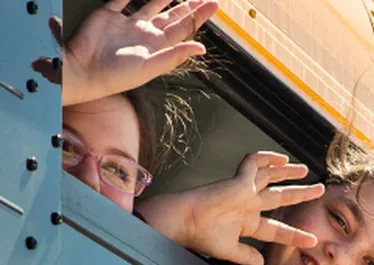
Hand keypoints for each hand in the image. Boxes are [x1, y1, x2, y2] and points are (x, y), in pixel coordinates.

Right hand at [36, 1, 219, 106]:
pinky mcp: (108, 15)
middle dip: (188, 7)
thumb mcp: (151, 67)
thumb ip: (175, 55)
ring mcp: (127, 24)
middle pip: (172, 16)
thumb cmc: (118, 75)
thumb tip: (201, 48)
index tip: (213, 4)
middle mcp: (145, 34)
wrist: (85, 71)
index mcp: (157, 46)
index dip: (198, 16)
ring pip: (151, 6)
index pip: (183, 28)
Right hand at [137, 151, 323, 264]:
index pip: (278, 229)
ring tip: (306, 170)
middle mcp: (248, 205)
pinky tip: (281, 158)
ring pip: (271, 177)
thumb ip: (247, 256)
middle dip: (301, 193)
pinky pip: (253, 163)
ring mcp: (243, 192)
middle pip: (281, 197)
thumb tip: (261, 263)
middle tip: (320, 190)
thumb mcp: (230, 251)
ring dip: (288, 172)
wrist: (183, 224)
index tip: (313, 240)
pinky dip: (266, 158)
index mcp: (247, 224)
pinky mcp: (237, 181)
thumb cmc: (200, 237)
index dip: (296, 235)